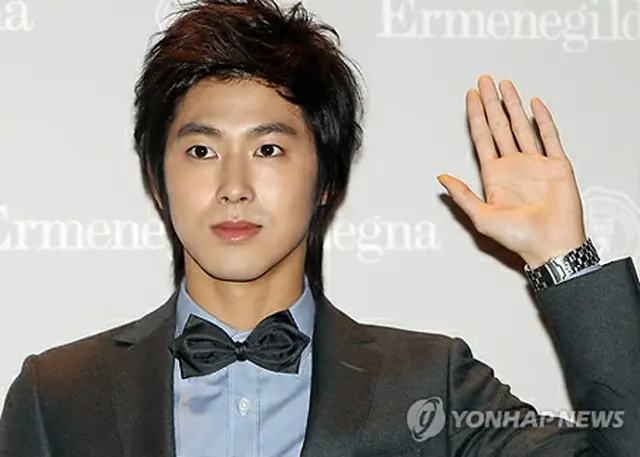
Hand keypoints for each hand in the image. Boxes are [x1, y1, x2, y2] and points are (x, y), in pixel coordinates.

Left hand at [437, 75, 585, 267]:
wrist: (551, 245)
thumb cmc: (518, 237)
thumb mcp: (481, 217)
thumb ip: (462, 195)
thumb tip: (440, 178)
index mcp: (494, 175)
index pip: (481, 137)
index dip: (475, 116)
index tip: (470, 97)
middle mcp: (513, 166)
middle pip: (499, 126)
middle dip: (491, 102)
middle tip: (484, 81)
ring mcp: (535, 163)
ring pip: (522, 125)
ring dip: (513, 104)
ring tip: (505, 85)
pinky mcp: (557, 165)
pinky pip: (550, 136)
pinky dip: (543, 119)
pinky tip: (535, 104)